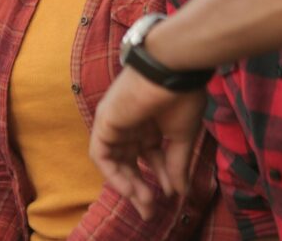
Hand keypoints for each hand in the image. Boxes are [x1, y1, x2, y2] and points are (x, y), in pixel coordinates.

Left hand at [89, 67, 205, 219]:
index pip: (148, 156)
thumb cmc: (180, 96)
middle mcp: (130, 124)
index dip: (160, 177)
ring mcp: (115, 123)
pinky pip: (101, 154)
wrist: (171, 70)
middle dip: (139, 187)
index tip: (171, 196)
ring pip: (114, 161)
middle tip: (149, 211)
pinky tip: (130, 188)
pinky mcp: (105, 122)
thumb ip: (176, 163)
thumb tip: (178, 192)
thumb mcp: (180, 136)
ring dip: (128, 184)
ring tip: (144, 201)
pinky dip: (113, 173)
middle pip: (128, 162)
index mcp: (149, 124)